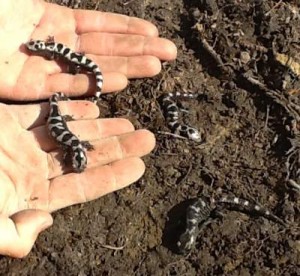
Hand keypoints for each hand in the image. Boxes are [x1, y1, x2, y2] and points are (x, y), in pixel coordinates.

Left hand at [0, 0, 176, 99]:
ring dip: (125, 66)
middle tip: (168, 54)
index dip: (127, 28)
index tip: (154, 33)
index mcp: (49, 17)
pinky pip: (67, 86)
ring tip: (156, 67)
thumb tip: (81, 0)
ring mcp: (43, 65)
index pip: (98, 24)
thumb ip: (46, 0)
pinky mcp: (28, 86)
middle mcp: (52, 42)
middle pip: (103, 47)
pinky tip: (120, 82)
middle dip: (137, 48)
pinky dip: (93, 84)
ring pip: (92, 68)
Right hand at [0, 101, 154, 256]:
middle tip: (147, 138)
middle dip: (117, 147)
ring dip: (101, 127)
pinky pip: (47, 114)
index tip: (140, 165)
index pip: (83, 186)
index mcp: (30, 195)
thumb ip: (8, 234)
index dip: (112, 176)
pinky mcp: (10, 122)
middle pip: (86, 157)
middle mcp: (32, 169)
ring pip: (72, 134)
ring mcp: (23, 144)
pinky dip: (70, 109)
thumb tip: (41, 228)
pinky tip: (94, 105)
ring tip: (129, 121)